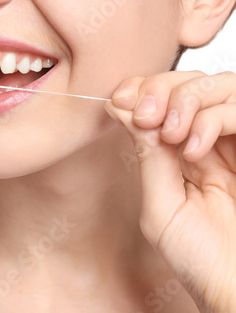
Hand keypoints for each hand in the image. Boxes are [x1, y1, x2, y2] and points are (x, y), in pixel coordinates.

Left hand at [106, 71, 235, 312]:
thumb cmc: (201, 258)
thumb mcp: (161, 206)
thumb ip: (148, 157)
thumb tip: (122, 107)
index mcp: (180, 155)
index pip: (162, 99)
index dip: (141, 89)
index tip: (121, 98)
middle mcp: (210, 142)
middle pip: (189, 82)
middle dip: (161, 89)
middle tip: (145, 113)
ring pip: (219, 85)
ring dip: (186, 100)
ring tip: (171, 135)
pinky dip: (212, 119)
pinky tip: (193, 149)